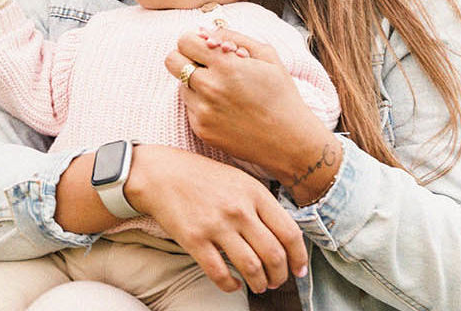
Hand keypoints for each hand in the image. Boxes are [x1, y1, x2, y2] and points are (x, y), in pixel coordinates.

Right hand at [125, 146, 307, 293]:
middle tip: (277, 281)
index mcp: (254, 193)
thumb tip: (283, 236)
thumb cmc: (202, 177)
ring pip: (251, 268)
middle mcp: (239, 210)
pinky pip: (219, 273)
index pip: (289, 233)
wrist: (161, 173)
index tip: (298, 269)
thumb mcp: (239, 179)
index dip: (299, 257)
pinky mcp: (195, 240)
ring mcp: (216, 226)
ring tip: (259, 285)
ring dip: (260, 283)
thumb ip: (261, 203)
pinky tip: (234, 284)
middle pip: (274, 254)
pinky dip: (231, 286)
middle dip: (280, 275)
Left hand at [172, 27, 340, 202]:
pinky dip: (201, 104)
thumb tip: (205, 31)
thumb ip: (234, 37)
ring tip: (222, 90)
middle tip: (203, 63)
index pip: (185, 41)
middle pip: (172, 61)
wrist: (290, 141)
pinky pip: (189, 108)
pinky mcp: (201, 130)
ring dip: (195, 83)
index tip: (204, 47)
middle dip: (185, 57)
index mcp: (226, 66)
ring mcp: (203, 111)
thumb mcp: (267, 56)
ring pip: (181, 85)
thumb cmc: (282, 95)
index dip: (194, 40)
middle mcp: (209, 88)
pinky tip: (224, 108)